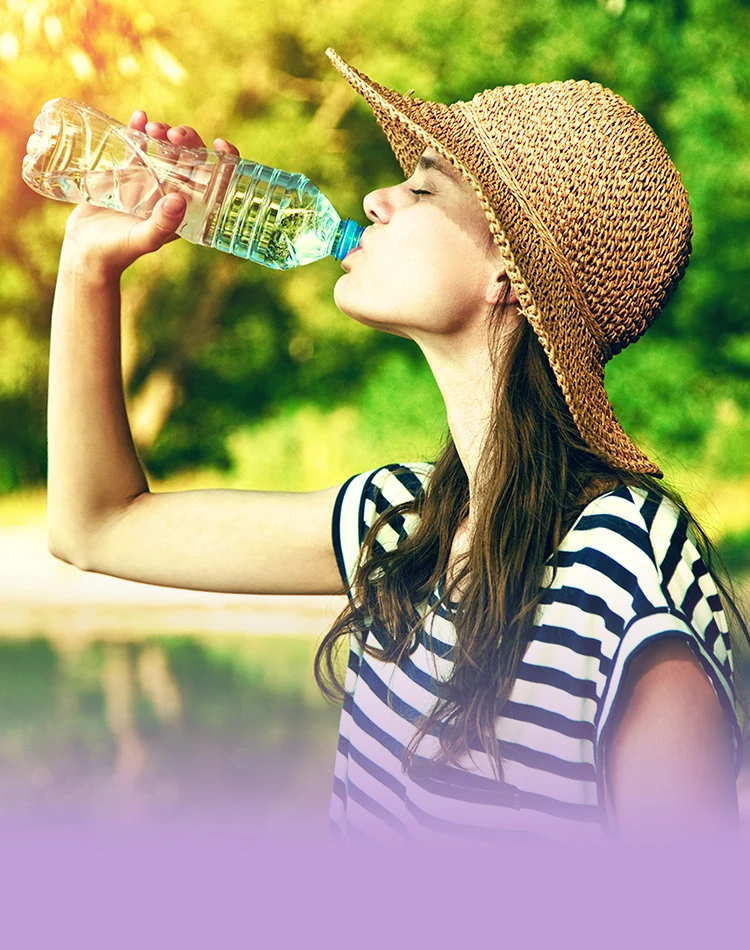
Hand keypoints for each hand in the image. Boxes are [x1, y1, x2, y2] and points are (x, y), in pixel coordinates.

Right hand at [61, 110, 239, 278]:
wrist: (84, 249)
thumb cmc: (117, 251)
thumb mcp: (142, 239)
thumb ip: (161, 224)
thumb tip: (179, 200)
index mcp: (185, 210)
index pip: (214, 182)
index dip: (224, 162)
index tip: (220, 144)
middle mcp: (171, 192)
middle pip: (190, 158)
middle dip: (188, 141)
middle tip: (174, 135)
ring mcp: (149, 180)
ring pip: (165, 148)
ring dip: (164, 132)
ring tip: (153, 128)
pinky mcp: (125, 172)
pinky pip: (136, 145)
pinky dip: (138, 128)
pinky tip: (138, 116)